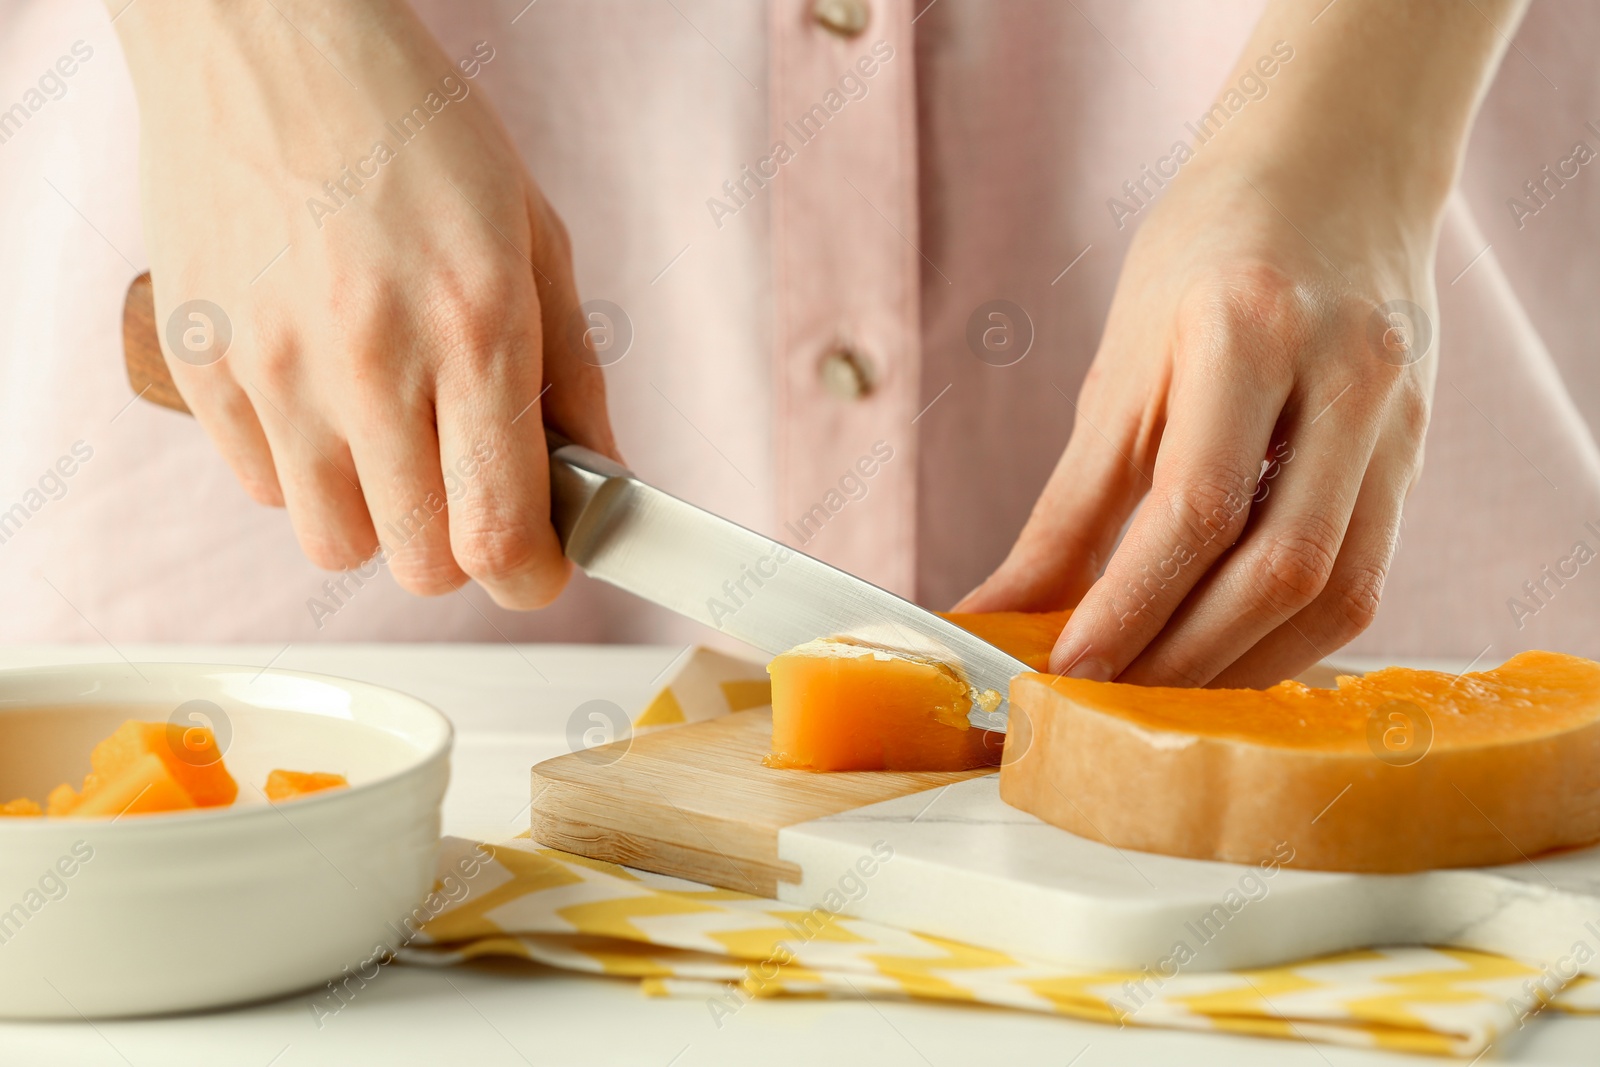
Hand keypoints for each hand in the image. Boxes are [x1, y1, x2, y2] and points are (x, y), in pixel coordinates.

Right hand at [111, 0, 616, 606]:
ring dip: (379, 519)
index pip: (501, 535)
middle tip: (470, 489)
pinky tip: (325, 398)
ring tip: (393, 441)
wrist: (271, 43)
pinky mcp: (200, 363)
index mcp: (474, 326)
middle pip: (422, 563)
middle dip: (462, 546)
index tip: (540, 565)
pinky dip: (304, 470)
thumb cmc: (416, 132)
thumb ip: (573, 376)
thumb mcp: (535, 240)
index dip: (533, 576)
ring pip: (333, 543)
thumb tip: (601, 482)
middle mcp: (369, 360)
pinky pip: (261, 485)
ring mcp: (273, 367)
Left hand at [957, 0, 1524, 685]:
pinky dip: (1289, 637)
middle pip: (1280, 567)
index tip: (1062, 670)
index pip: (1196, 506)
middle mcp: (1347, 373)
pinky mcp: (1418, 454)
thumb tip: (1000, 606)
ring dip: (1241, 667)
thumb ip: (1070, 502)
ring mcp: (1399, 418)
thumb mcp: (1122, 363)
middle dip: (1182, 658)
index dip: (1126, 606)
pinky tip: (1227, 659)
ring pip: (1341, 590)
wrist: (1331, 171)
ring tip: (1158, 699)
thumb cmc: (1205, 254)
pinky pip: (1366, 577)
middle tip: (1102, 705)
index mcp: (1251, 327)